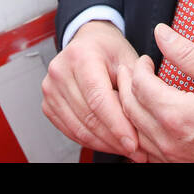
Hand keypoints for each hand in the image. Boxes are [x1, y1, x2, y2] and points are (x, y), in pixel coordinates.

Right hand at [41, 20, 144, 159]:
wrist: (89, 41)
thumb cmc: (109, 50)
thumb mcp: (129, 59)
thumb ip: (136, 87)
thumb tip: (146, 120)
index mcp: (82, 55)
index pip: (98, 98)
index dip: (116, 124)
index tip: (133, 142)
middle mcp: (60, 70)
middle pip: (88, 116)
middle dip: (114, 139)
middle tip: (137, 151)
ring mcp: (50, 88)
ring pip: (78, 128)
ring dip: (104, 144)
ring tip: (126, 149)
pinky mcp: (48, 104)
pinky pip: (70, 131)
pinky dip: (91, 141)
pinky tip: (109, 143)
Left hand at [116, 23, 193, 161]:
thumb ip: (187, 52)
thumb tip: (161, 33)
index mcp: (178, 114)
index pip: (140, 86)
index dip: (139, 68)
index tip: (147, 59)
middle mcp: (169, 140)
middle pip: (129, 108)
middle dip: (126, 84)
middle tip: (133, 70)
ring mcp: (171, 157)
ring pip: (133, 131)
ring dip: (128, 107)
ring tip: (135, 90)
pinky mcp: (176, 166)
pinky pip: (145, 150)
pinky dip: (138, 131)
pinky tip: (145, 119)